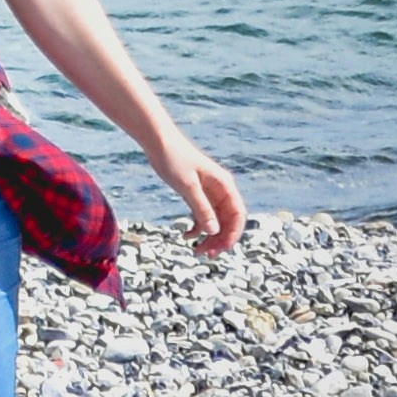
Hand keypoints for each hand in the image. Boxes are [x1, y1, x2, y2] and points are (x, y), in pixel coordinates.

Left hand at [162, 141, 245, 258]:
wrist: (158, 142)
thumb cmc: (174, 159)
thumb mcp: (188, 186)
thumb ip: (202, 208)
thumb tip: (214, 231)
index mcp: (224, 185)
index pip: (238, 214)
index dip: (233, 233)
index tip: (223, 248)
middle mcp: (220, 190)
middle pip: (227, 221)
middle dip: (220, 239)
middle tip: (207, 254)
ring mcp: (209, 192)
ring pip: (215, 220)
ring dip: (209, 237)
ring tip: (196, 251)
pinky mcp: (196, 193)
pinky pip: (202, 215)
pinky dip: (197, 227)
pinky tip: (186, 235)